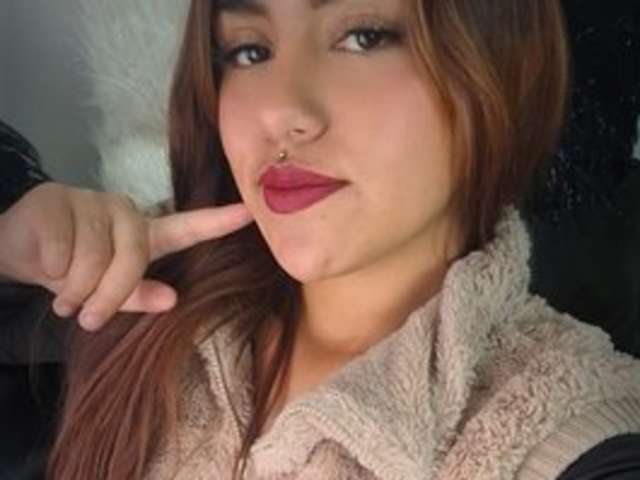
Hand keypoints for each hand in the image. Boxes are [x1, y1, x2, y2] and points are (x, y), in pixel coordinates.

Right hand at [0, 182, 253, 330]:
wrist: (16, 252)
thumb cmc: (69, 273)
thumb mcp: (103, 291)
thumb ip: (137, 294)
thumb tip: (171, 300)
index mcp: (142, 234)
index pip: (185, 228)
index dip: (218, 222)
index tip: (250, 213)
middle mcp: (124, 212)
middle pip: (133, 257)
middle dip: (109, 296)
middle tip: (86, 316)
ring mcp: (91, 201)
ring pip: (95, 259)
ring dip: (74, 290)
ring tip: (63, 295)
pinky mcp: (57, 199)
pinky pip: (63, 250)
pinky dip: (52, 271)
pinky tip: (45, 267)